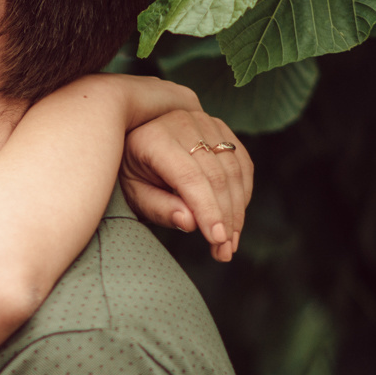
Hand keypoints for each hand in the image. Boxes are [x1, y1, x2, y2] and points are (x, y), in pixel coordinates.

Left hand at [122, 109, 249, 260]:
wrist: (137, 138)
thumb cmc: (132, 171)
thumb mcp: (135, 194)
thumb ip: (160, 208)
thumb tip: (191, 222)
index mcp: (155, 139)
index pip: (190, 177)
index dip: (207, 209)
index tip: (217, 239)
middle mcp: (183, 123)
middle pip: (216, 175)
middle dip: (225, 217)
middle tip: (225, 251)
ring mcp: (206, 123)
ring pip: (234, 171)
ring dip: (237, 211)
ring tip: (230, 244)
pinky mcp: (222, 129)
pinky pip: (243, 164)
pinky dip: (243, 194)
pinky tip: (234, 219)